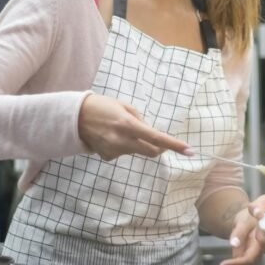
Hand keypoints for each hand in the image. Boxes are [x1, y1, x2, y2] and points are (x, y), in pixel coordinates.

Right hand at [77, 93, 191, 160]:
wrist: (74, 117)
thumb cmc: (102, 106)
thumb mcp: (124, 106)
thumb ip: (140, 120)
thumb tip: (152, 133)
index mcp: (128, 124)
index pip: (157, 138)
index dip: (175, 145)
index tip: (190, 151)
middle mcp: (122, 140)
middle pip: (152, 151)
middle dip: (160, 147)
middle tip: (160, 140)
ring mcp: (114, 151)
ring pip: (137, 151)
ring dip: (137, 143)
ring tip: (120, 129)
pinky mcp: (107, 157)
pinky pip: (123, 153)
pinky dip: (123, 146)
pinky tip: (110, 136)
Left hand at [203, 210, 260, 264]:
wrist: (251, 220)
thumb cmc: (249, 218)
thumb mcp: (245, 220)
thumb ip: (240, 231)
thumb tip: (233, 243)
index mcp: (258, 246)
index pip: (248, 260)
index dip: (236, 264)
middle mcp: (255, 257)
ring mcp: (249, 261)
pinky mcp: (242, 263)